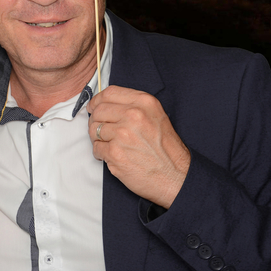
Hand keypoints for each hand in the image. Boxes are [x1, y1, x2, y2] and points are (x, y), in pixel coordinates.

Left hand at [87, 86, 189, 208]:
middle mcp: (133, 115)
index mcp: (144, 103)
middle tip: (101, 130)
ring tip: (110, 144)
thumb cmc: (167, 150)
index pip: (109, 93)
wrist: (177, 177)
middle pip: (99, 111)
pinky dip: (101, 153)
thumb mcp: (156, 116)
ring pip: (94, 129)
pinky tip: (113, 156)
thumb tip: (104, 104)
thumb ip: (133, 106)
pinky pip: (96, 148)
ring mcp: (123, 134)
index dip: (97, 100)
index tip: (94, 106)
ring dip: (98, 138)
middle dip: (95, 120)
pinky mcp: (115, 153)